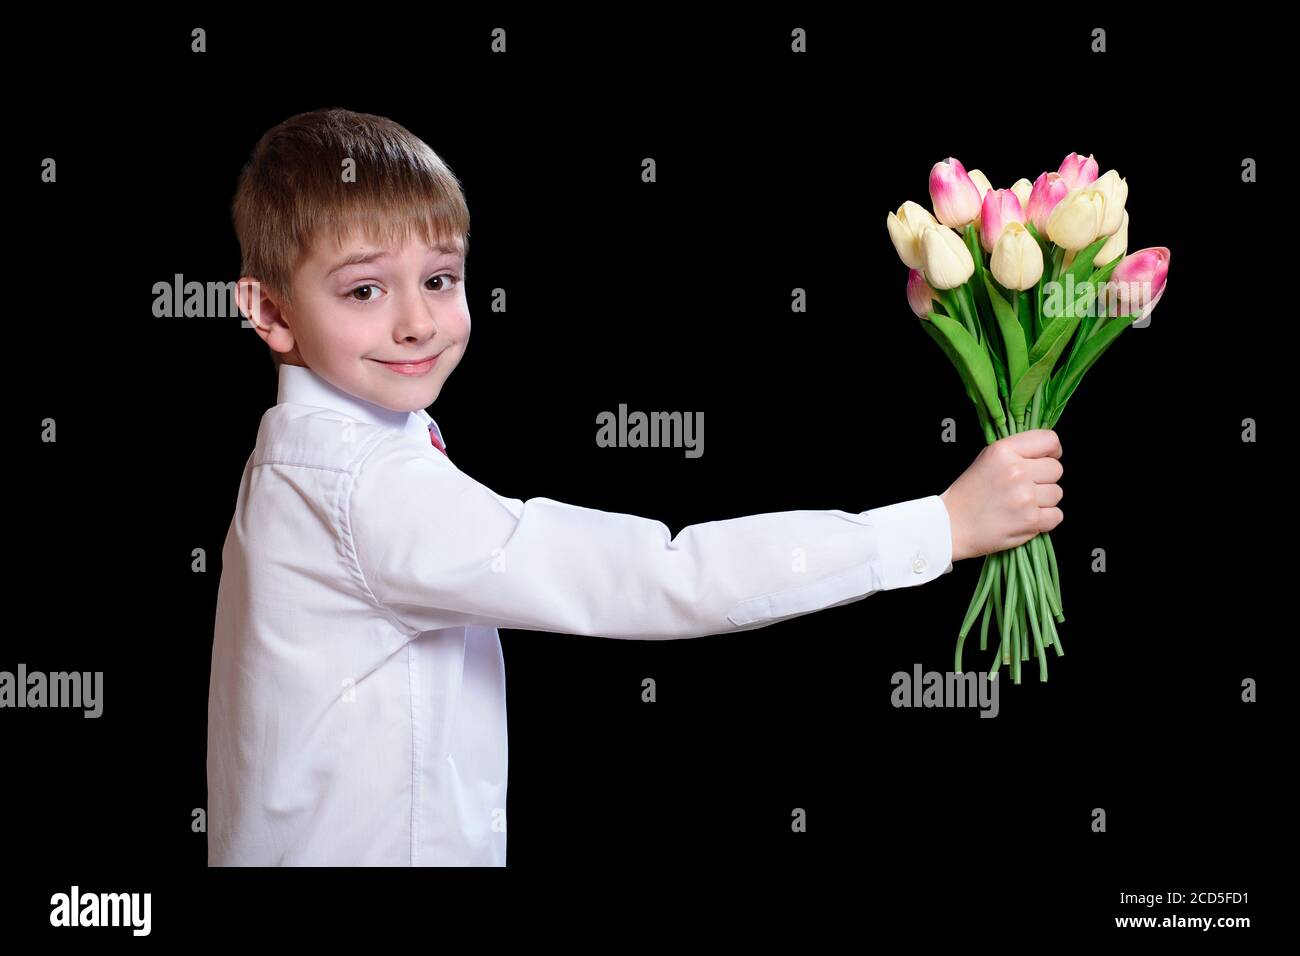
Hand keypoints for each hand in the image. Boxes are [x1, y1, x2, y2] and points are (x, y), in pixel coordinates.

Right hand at [939, 429, 1063, 561]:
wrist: (951, 526)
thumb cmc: (968, 494)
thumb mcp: (985, 459)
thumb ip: (1016, 452)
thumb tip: (1047, 452)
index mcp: (1003, 451)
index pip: (1049, 440)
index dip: (1052, 451)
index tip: (1048, 458)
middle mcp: (1016, 471)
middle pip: (1056, 469)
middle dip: (1044, 479)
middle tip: (1025, 487)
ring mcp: (1025, 497)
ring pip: (1057, 493)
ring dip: (1043, 501)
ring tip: (1021, 505)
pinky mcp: (1030, 521)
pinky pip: (1057, 516)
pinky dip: (1045, 520)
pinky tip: (1026, 518)